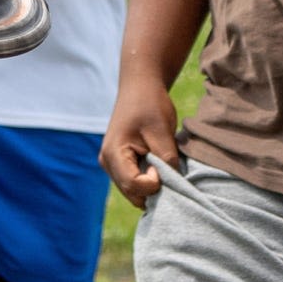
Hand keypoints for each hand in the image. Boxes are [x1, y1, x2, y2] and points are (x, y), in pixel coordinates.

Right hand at [101, 75, 181, 206]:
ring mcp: (111, 164)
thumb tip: (175, 186)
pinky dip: (147, 180)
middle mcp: (107, 162)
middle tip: (166, 168)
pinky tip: (157, 164)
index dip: (155, 183)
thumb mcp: (162, 133)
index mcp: (113, 153)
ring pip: (133, 191)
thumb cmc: (150, 105)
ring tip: (162, 164)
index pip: (134, 186)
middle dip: (153, 189)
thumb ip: (167, 161)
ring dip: (150, 185)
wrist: (140, 87)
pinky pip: (133, 182)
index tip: (165, 165)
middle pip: (132, 194)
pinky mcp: (119, 163)